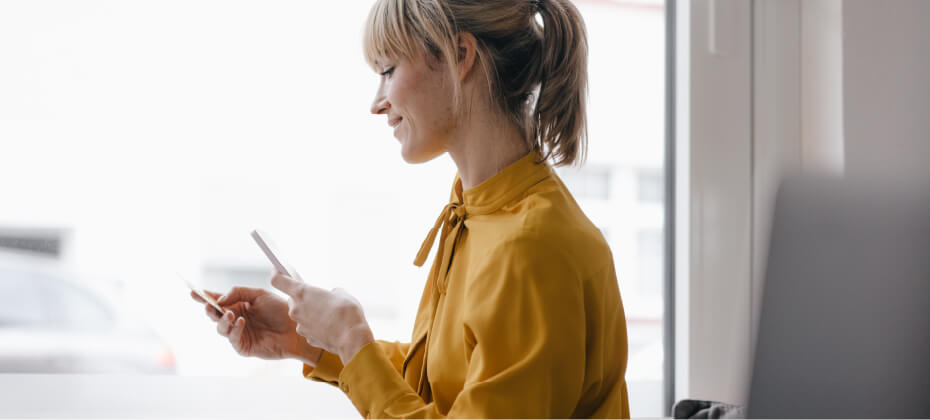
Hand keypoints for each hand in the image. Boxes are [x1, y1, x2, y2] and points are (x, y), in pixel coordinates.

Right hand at [190, 286, 321, 365]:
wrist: (296, 328)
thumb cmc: (280, 310)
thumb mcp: (259, 294)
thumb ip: (238, 292)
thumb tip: (220, 299)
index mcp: (238, 305)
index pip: (218, 301)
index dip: (204, 297)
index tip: (193, 292)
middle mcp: (236, 319)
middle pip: (215, 315)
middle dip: (209, 310)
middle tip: (207, 305)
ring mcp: (239, 333)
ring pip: (220, 328)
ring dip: (222, 320)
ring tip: (230, 313)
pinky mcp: (244, 346)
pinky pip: (233, 339)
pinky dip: (234, 329)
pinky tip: (241, 322)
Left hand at [270, 270, 374, 364]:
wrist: (352, 339)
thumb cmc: (347, 312)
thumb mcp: (341, 294)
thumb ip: (331, 293)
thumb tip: (331, 296)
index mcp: (302, 293)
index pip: (278, 280)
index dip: (277, 273)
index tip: (278, 268)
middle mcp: (296, 309)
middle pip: (293, 299)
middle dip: (303, 297)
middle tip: (316, 296)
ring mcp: (300, 325)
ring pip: (302, 315)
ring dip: (311, 313)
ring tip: (329, 314)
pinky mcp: (307, 337)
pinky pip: (309, 328)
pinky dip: (316, 326)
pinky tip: (330, 326)